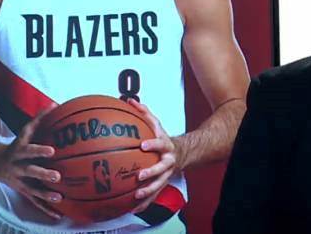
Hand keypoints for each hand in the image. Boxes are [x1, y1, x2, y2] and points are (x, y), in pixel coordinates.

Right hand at [0, 107, 62, 218]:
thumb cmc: (14, 145)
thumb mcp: (24, 132)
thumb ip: (39, 119)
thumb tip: (55, 104)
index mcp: (18, 152)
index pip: (28, 150)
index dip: (38, 151)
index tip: (52, 151)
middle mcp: (17, 168)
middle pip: (30, 172)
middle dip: (43, 174)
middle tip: (57, 176)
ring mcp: (19, 182)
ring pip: (32, 190)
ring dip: (45, 195)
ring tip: (59, 197)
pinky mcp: (23, 191)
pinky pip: (35, 202)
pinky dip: (46, 210)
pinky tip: (58, 216)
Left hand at [128, 99, 180, 213]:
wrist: (182, 153)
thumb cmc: (164, 139)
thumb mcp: (156, 125)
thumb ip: (143, 113)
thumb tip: (128, 101)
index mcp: (166, 146)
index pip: (160, 144)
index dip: (153, 144)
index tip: (143, 145)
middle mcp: (168, 161)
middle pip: (162, 168)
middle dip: (151, 173)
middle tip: (139, 176)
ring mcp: (166, 174)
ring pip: (159, 184)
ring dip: (148, 191)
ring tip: (136, 196)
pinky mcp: (163, 183)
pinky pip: (154, 194)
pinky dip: (145, 202)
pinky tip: (134, 209)